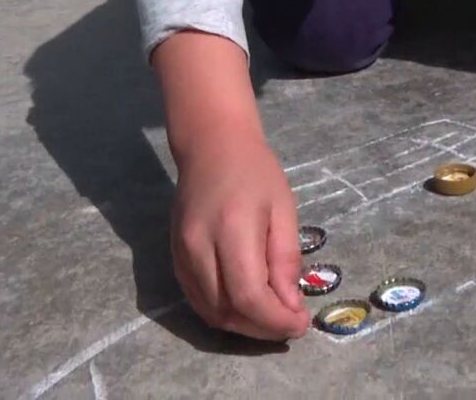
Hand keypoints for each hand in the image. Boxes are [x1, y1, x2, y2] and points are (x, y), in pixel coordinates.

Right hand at [171, 132, 310, 339]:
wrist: (212, 146)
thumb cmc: (256, 172)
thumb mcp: (284, 210)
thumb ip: (286, 260)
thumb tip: (289, 307)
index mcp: (232, 229)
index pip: (249, 296)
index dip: (276, 320)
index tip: (301, 325)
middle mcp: (199, 246)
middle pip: (227, 310)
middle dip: (262, 328)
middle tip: (291, 325)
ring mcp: (181, 254)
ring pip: (210, 311)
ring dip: (244, 325)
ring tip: (272, 318)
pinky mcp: (175, 257)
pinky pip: (197, 299)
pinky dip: (224, 312)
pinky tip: (248, 307)